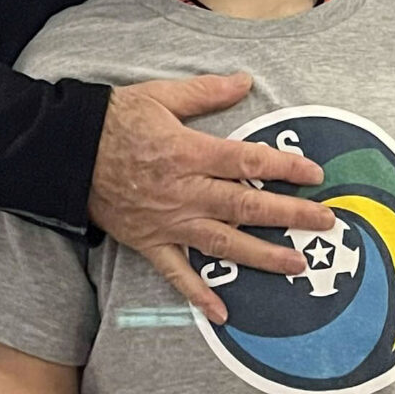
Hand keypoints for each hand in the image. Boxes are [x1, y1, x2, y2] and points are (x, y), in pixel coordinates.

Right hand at [88, 72, 333, 322]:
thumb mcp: (162, 94)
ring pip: (223, 242)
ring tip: (296, 264)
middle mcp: (185, 190)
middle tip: (325, 222)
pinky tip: (222, 312)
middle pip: (246, 205)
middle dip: (290, 215)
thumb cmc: (117, 118)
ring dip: (262, 255)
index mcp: (191, 151)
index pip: (249, 162)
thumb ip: (207, 91)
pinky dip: (198, 294)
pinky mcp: (149, 241)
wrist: (69, 152)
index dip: (285, 167)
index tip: (315, 174)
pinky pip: (176, 273)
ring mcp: (168, 221)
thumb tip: (246, 81)